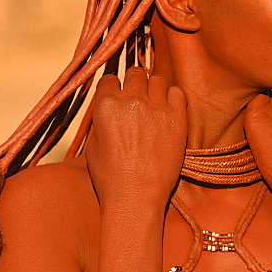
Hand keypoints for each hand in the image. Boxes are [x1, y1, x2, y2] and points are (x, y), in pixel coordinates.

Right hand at [85, 67, 186, 208]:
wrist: (136, 197)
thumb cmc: (111, 178)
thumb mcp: (93, 147)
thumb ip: (101, 122)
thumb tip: (108, 113)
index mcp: (106, 105)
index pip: (110, 78)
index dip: (114, 87)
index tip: (119, 95)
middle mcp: (131, 100)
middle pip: (135, 73)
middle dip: (135, 83)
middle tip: (138, 98)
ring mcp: (156, 107)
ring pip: (157, 79)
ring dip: (154, 88)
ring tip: (154, 104)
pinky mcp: (177, 118)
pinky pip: (178, 93)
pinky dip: (173, 97)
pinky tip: (169, 109)